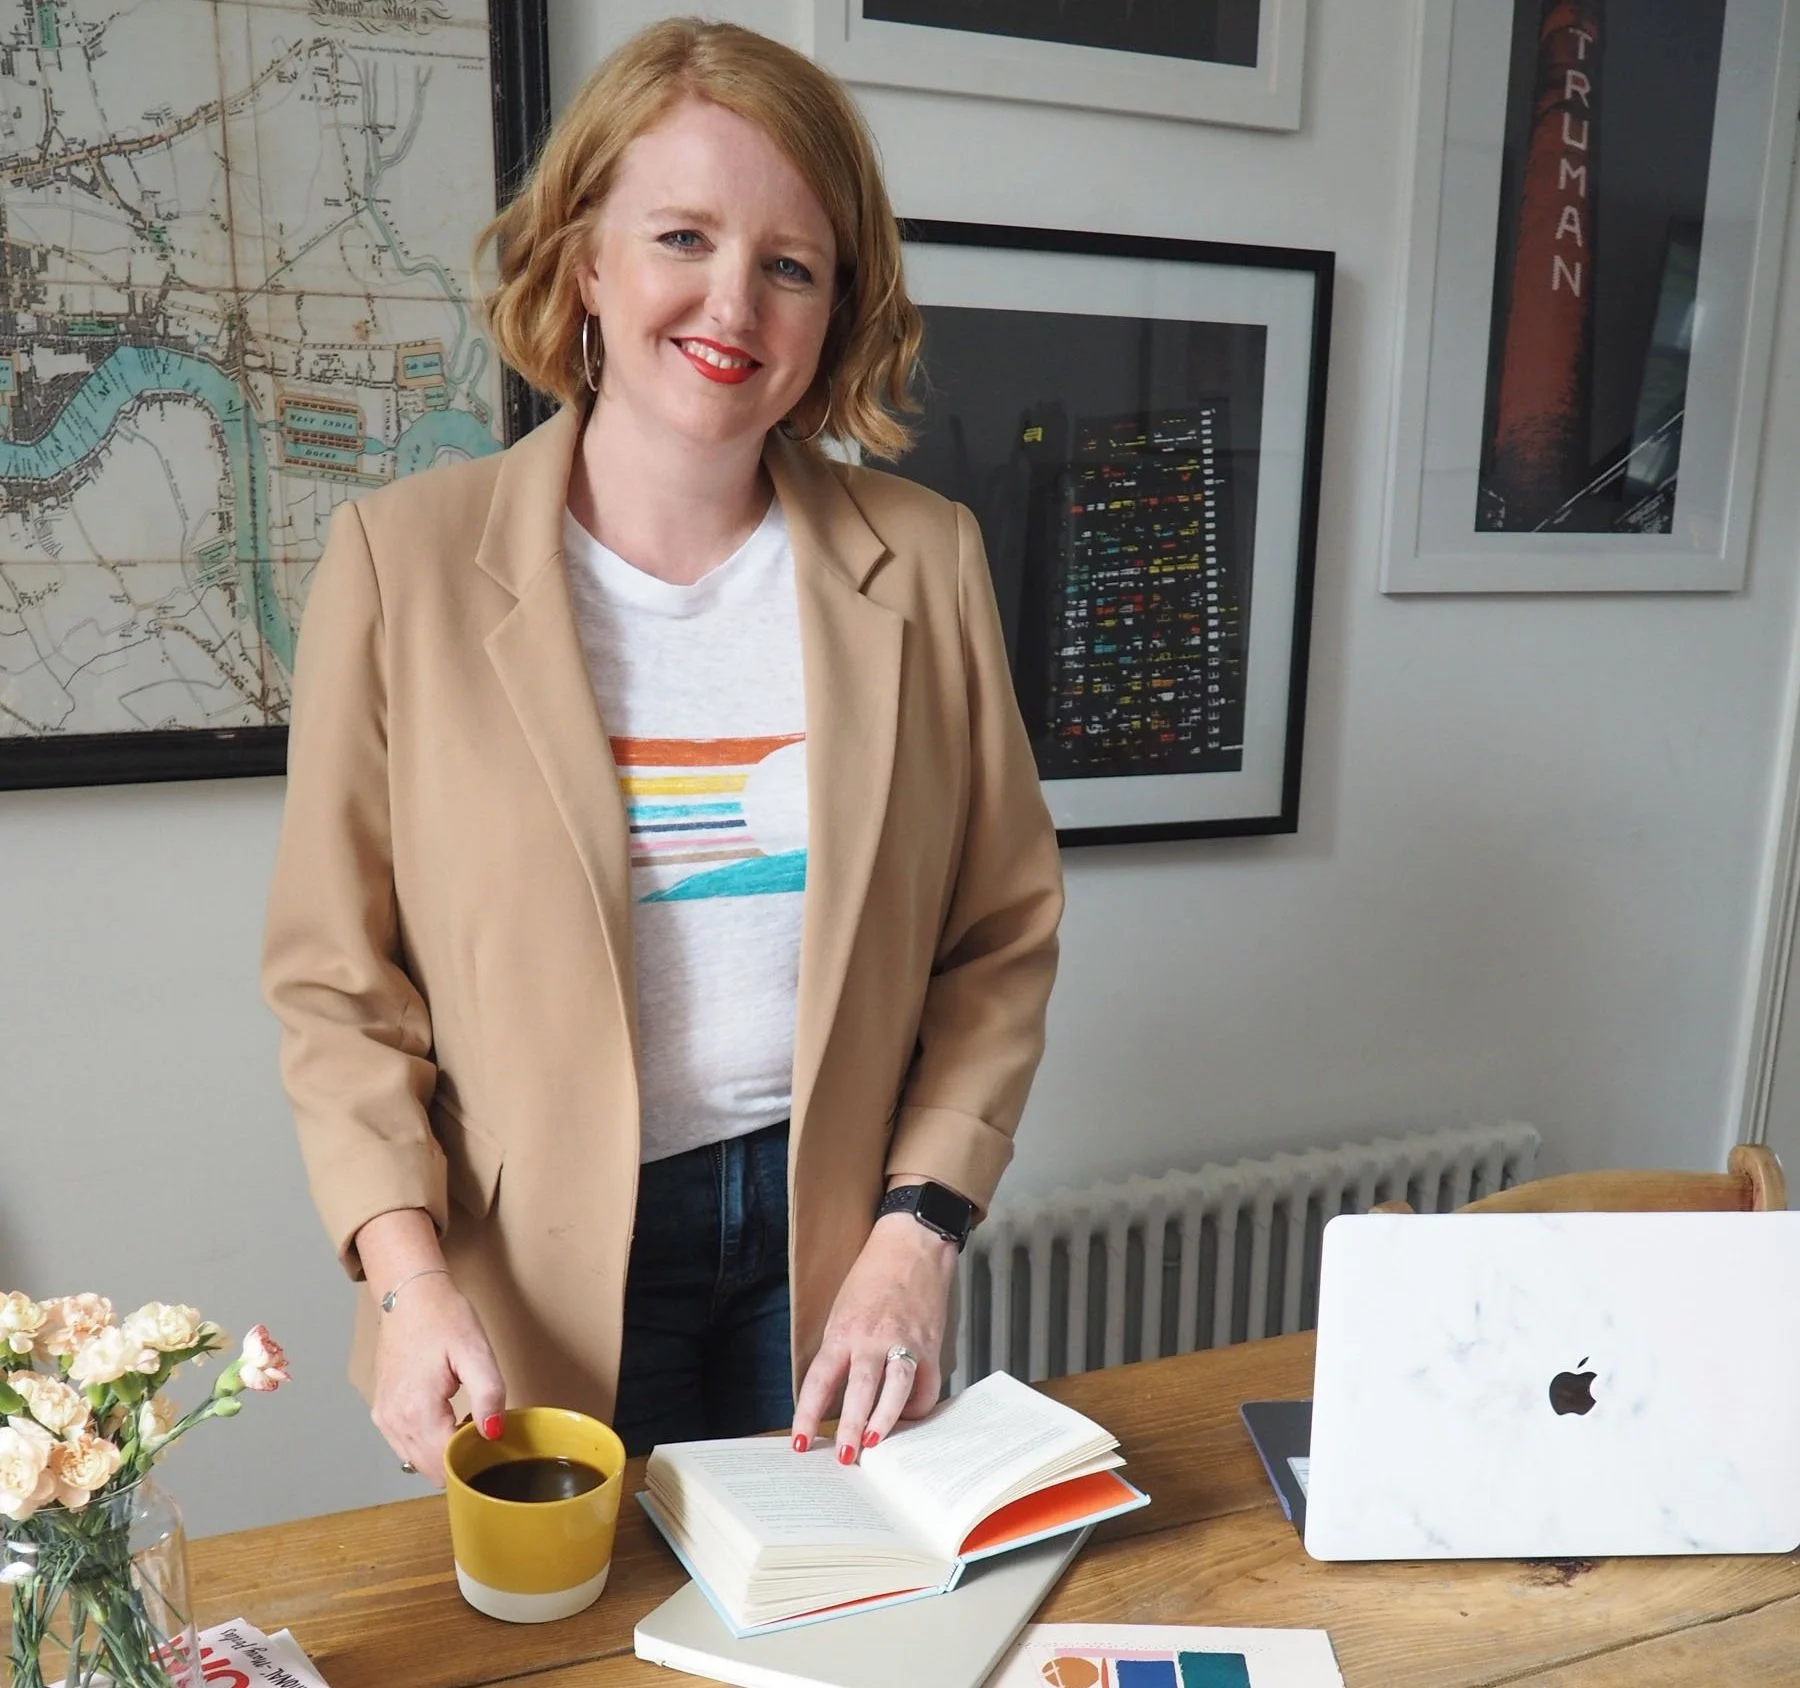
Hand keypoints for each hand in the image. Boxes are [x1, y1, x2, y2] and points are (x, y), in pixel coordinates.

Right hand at [369, 1271, 505, 1486]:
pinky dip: (428, 1443)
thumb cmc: (443, 1318)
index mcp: (416, 1411)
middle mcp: (393, 1422)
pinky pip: (406, 1445)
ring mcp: (384, 1419)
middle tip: (484, 1431)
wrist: (411, 1297)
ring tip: (467, 1422)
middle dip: (459, 1460)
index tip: (494, 1442)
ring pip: (417, 1462)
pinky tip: (447, 1419)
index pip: (446, 1465)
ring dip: (443, 1453)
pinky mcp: (382, 1412)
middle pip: (430, 1470)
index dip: (473, 1461)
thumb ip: (489, 1395)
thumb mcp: (477, 1352)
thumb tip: (493, 1433)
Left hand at [791, 1212, 957, 1463]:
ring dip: (885, 1423)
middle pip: (859, 1390)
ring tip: (874, 1446)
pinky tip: (908, 1416)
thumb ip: (839, 1351)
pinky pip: (927, 1387)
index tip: (801, 1442)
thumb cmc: (872, 1277)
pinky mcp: (931, 1346)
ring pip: (896, 1391)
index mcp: (843, 1331)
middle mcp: (873, 1339)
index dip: (808, 1414)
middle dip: (850, 1428)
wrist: (912, 1245)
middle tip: (844, 1458)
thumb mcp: (842, 1311)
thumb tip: (835, 1398)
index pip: (820, 1380)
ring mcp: (905, 1343)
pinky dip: (918, 1407)